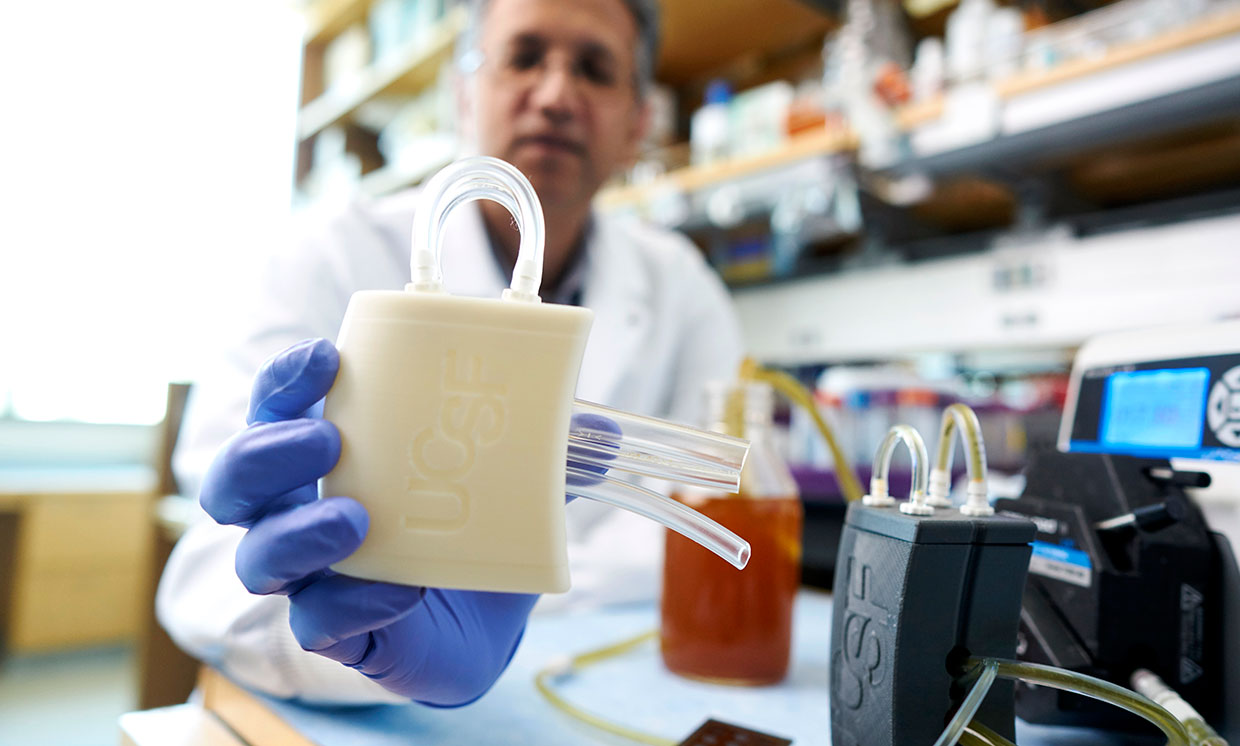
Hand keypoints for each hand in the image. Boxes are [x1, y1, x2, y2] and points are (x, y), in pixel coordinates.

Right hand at [200, 338, 539, 705]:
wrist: (477, 622)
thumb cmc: (465, 529)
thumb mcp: (506, 479)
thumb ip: (544, 452)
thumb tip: (601, 427)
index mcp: (328, 452)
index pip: (278, 406)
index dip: (285, 379)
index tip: (323, 355)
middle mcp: (297, 509)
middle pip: (238, 478)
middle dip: (269, 450)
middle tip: (328, 436)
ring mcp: (306, 574)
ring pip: (259, 553)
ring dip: (299, 528)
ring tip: (355, 515)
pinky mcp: (331, 628)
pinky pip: (316, 618)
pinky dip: (352, 600)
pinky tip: (398, 589)